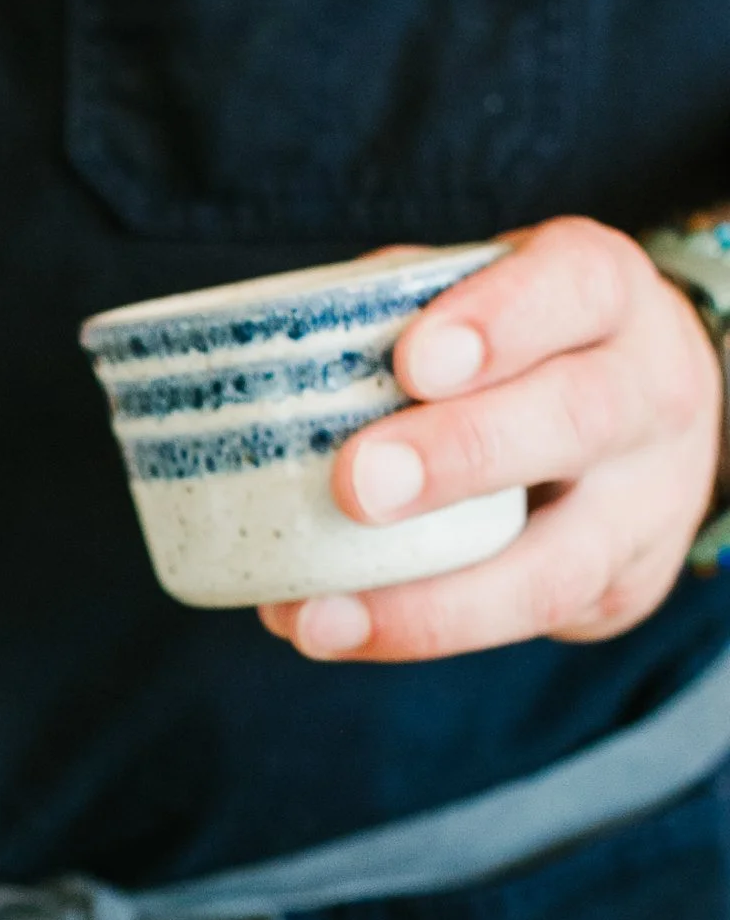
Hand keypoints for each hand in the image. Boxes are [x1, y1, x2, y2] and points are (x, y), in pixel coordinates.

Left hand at [259, 218, 723, 661]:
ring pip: (558, 564)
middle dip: (462, 455)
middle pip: (576, 420)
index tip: (414, 360)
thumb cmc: (521, 352)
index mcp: (603, 297)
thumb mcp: (483, 303)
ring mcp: (645, 505)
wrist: (643, 431)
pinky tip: (334, 633)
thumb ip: (395, 313)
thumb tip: (272, 364)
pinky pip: (522, 622)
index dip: (499, 320)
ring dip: (430, 602)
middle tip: (358, 484)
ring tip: (319, 617)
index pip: (573, 286)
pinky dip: (415, 633)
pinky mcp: (618, 589)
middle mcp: (647, 395)